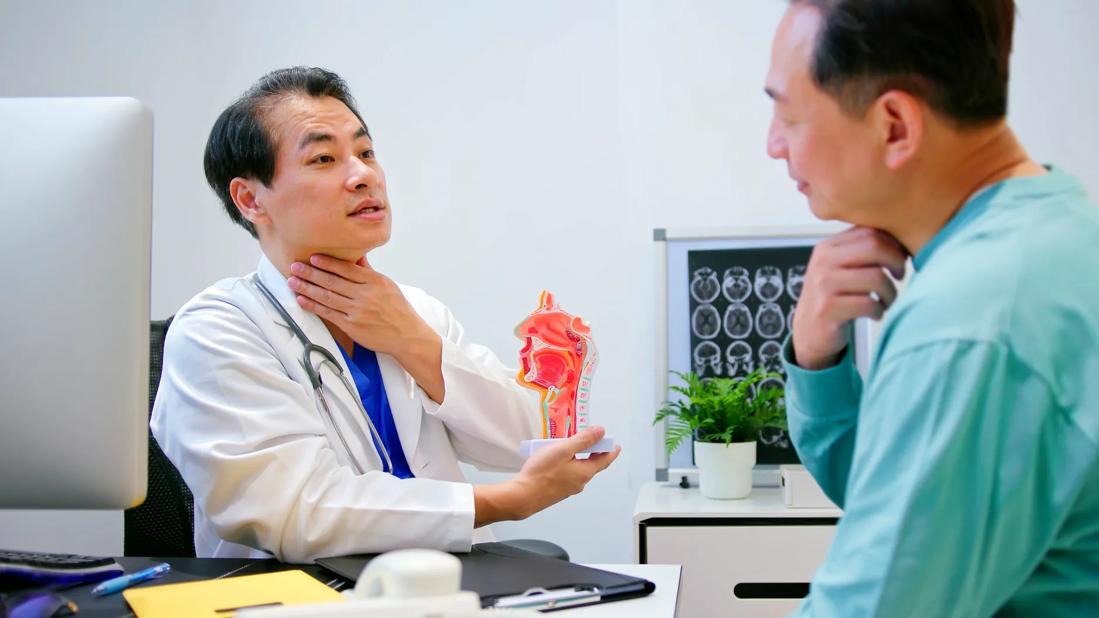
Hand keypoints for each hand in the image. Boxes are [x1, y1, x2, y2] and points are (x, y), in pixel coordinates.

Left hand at [288, 254, 444, 400]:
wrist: (407, 335)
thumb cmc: (397, 309)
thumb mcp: (387, 285)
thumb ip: (368, 272)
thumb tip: (357, 256)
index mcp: (375, 281)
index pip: (347, 269)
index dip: (328, 263)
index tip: (312, 257)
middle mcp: (366, 295)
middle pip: (333, 281)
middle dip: (311, 273)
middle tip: (294, 266)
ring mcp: (358, 311)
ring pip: (328, 297)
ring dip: (307, 288)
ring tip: (293, 281)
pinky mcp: (352, 326)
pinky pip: (329, 314)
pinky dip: (314, 306)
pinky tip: (302, 300)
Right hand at [473, 427, 620, 526]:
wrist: (522, 496)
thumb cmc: (542, 472)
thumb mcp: (564, 449)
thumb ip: (583, 440)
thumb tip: (601, 432)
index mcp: (585, 472)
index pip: (604, 460)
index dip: (611, 451)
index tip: (616, 446)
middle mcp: (579, 483)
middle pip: (591, 465)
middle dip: (593, 452)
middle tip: (592, 441)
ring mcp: (568, 489)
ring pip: (578, 470)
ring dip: (577, 458)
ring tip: (568, 446)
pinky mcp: (557, 491)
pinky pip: (567, 475)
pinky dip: (567, 465)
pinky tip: (555, 459)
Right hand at [792, 227, 907, 369]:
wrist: (808, 331)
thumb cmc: (833, 298)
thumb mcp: (840, 268)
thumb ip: (861, 250)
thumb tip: (900, 240)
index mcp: (827, 247)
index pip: (869, 231)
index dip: (893, 244)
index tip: (900, 258)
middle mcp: (823, 262)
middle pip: (874, 247)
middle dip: (896, 262)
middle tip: (899, 276)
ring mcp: (823, 285)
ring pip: (876, 277)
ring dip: (890, 292)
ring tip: (886, 300)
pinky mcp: (827, 308)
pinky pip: (869, 304)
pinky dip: (879, 311)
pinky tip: (875, 313)